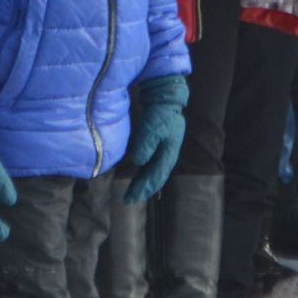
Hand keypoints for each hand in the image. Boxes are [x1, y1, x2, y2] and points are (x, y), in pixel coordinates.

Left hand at [124, 76, 189, 204]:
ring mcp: (166, 150)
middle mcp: (169, 154)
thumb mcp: (153, 126)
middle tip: (128, 200)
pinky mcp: (161, 144)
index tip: (130, 198)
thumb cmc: (160, 112)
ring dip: (144, 183)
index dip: (144, 188)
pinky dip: (145, 173)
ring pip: (155, 172)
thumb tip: (139, 162)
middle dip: (143, 190)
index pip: (156, 176)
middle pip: (156, 177)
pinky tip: (138, 174)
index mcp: (169, 152)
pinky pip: (153, 164)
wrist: (167, 97)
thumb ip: (146, 143)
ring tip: (132, 192)